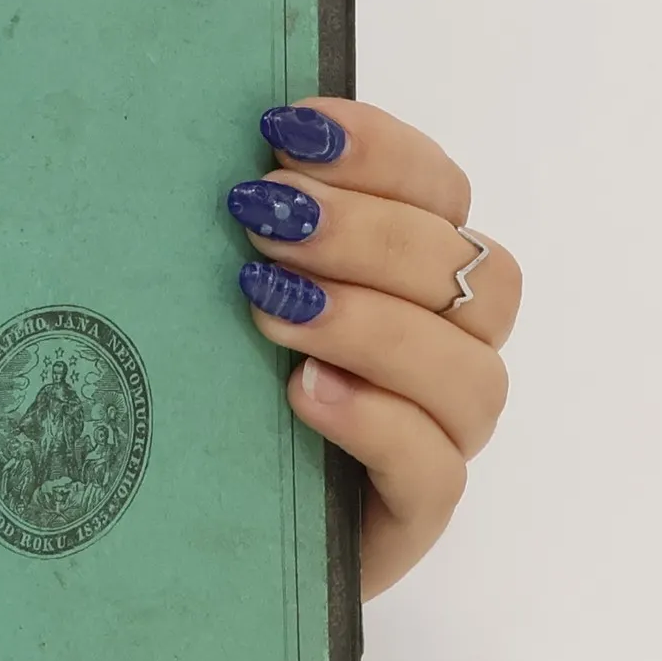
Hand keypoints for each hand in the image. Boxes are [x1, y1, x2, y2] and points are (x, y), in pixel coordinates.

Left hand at [228, 99, 519, 600]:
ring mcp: (440, 437)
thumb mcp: (220, 300)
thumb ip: (251, 232)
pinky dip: (375, 420)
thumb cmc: (210, 394)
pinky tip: (304, 394)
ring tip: (272, 307)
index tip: (288, 129)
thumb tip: (232, 156)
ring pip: (469, 371)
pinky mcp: (413, 516)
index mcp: (415, 278)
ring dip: (371, 324)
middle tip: (260, 219)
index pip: (441, 193)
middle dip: (363, 233)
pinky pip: (433, 468)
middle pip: (465, 272)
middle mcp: (448, 350)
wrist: (192, 532)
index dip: (380, 152)